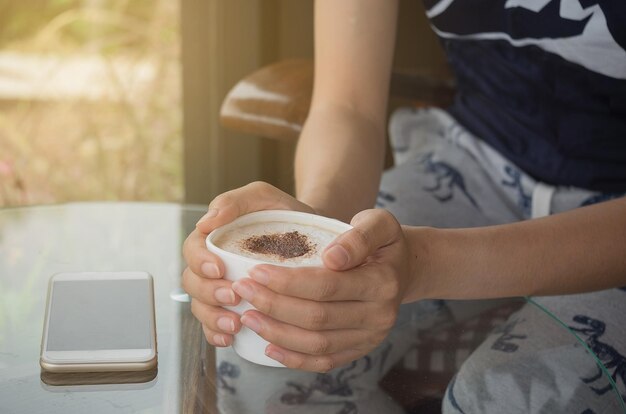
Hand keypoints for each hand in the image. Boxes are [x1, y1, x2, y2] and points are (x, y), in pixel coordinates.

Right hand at [182, 182, 314, 347]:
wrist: (314, 238)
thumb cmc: (284, 215)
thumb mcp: (263, 198)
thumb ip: (235, 202)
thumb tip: (205, 222)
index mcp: (212, 238)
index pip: (192, 250)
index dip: (200, 262)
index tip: (219, 268)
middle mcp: (212, 265)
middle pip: (193, 283)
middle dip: (208, 293)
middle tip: (233, 297)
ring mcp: (220, 289)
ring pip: (201, 308)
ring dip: (212, 318)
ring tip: (234, 324)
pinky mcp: (232, 310)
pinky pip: (214, 327)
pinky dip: (217, 335)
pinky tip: (230, 338)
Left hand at [231, 208, 415, 371]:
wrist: (402, 269)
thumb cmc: (383, 242)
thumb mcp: (379, 223)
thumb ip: (358, 235)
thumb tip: (331, 258)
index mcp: (382, 282)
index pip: (326, 286)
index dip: (287, 282)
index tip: (255, 271)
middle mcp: (379, 315)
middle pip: (317, 318)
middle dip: (273, 305)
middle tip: (241, 291)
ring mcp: (370, 337)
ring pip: (317, 345)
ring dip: (277, 333)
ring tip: (247, 317)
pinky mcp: (359, 350)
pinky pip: (324, 362)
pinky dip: (294, 358)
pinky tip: (268, 347)